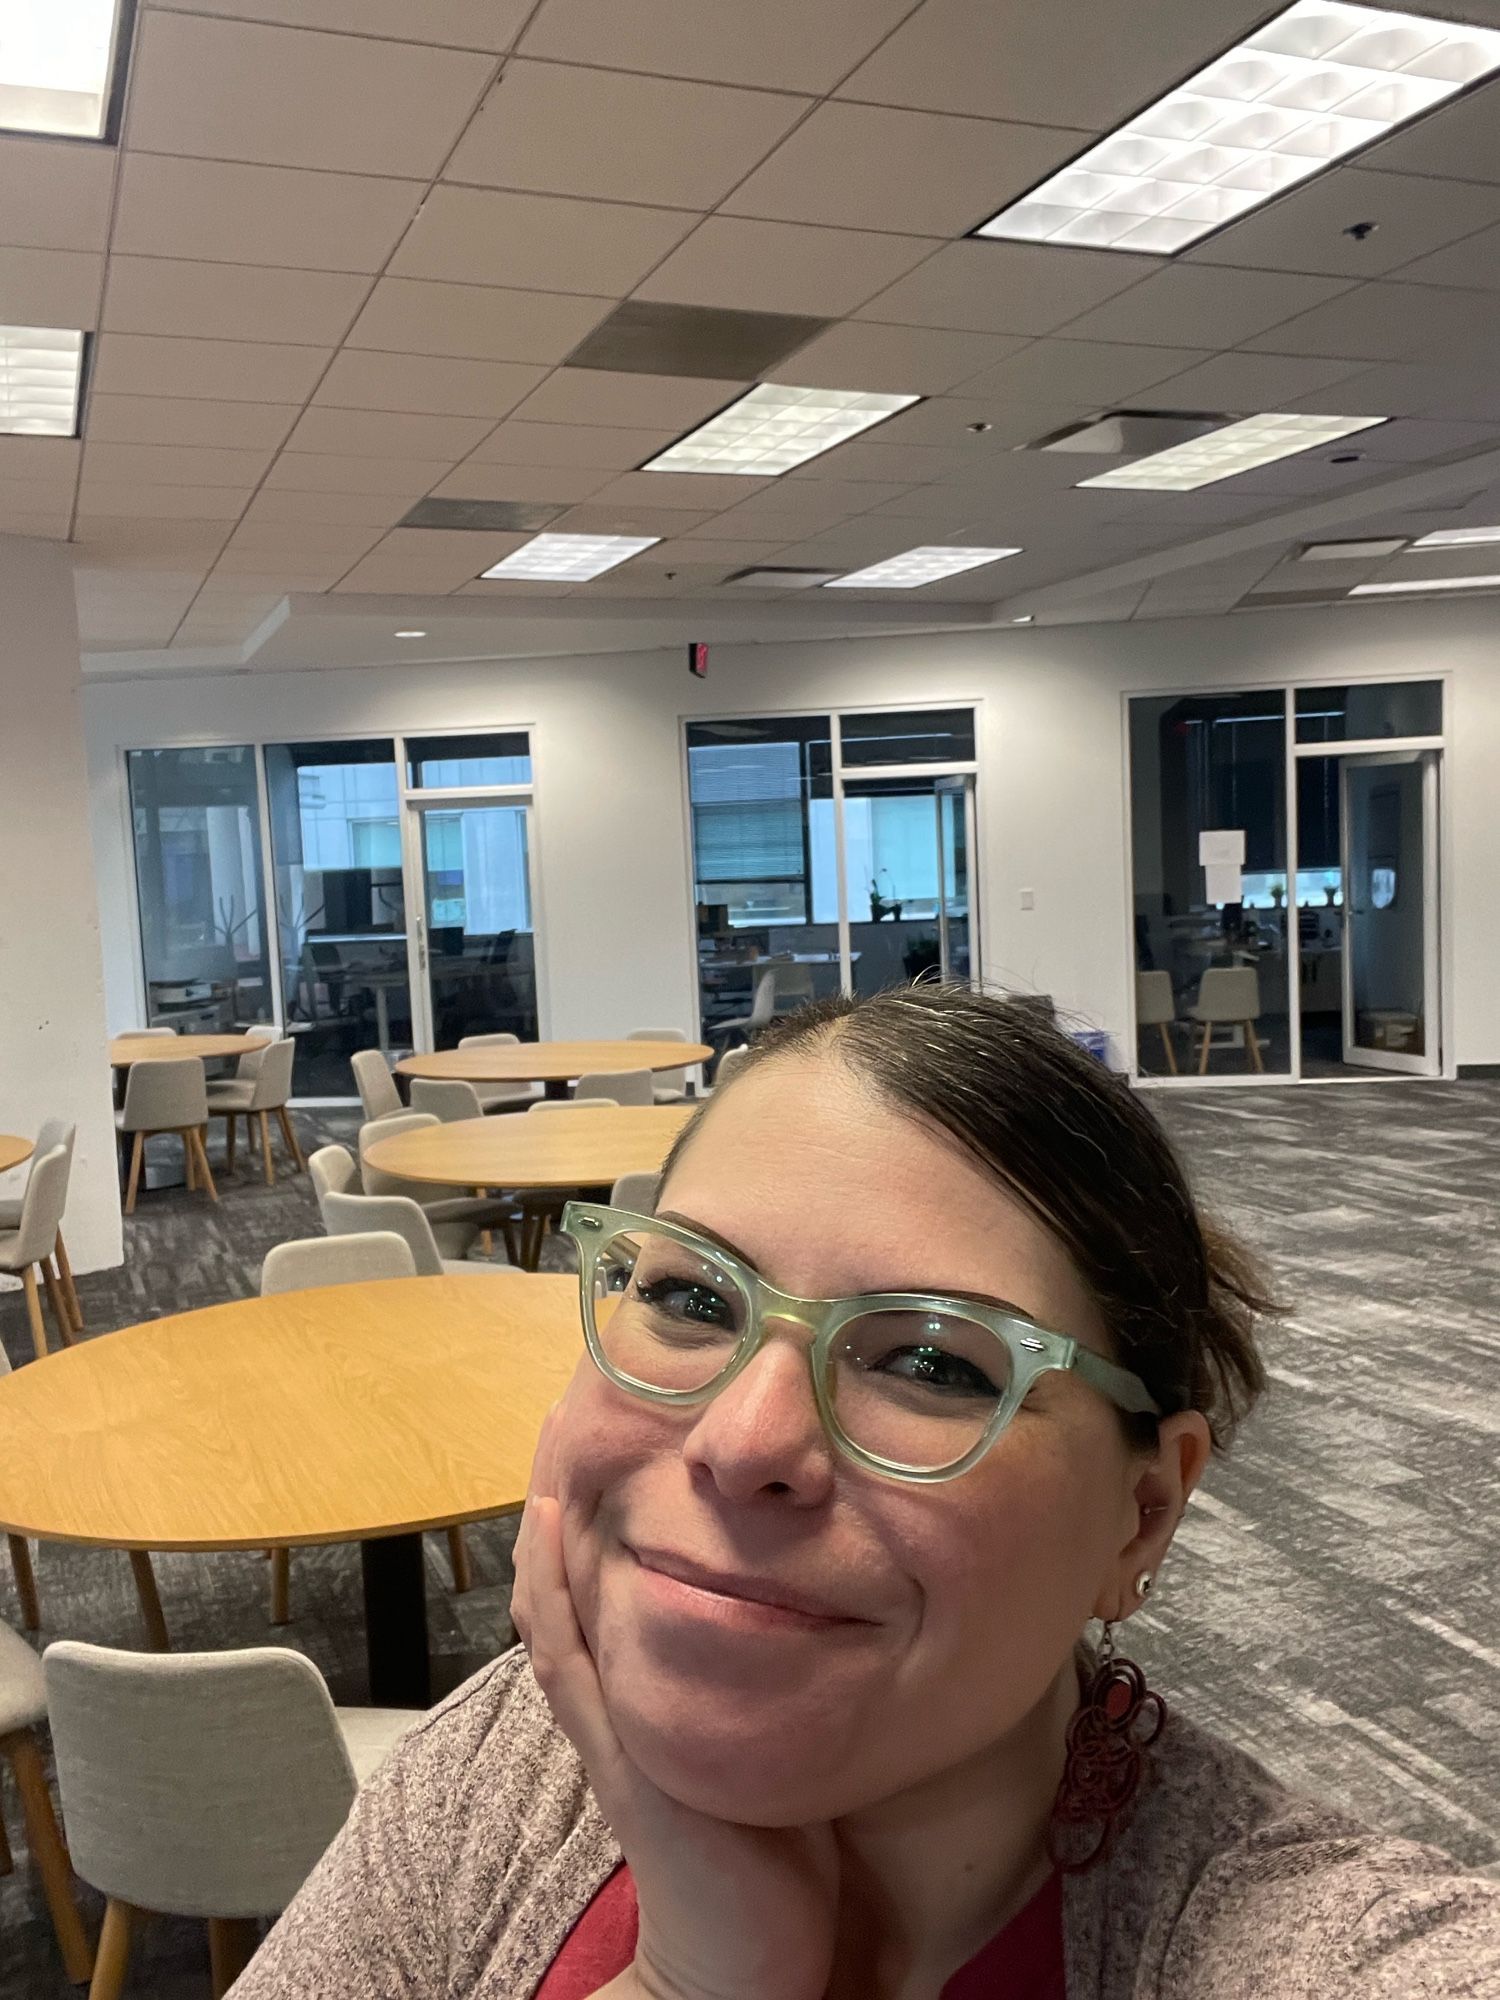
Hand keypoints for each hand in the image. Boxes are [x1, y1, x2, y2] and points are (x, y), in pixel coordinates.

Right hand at [512, 1414, 838, 1999]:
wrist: (739, 1966)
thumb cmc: (770, 1864)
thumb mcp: (771, 1750)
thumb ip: (775, 1689)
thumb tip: (821, 1617)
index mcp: (654, 1706)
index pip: (616, 1603)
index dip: (604, 1532)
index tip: (605, 1455)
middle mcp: (623, 1708)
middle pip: (578, 1597)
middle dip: (570, 1516)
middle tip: (564, 1426)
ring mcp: (614, 1728)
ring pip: (562, 1614)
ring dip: (548, 1537)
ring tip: (548, 1454)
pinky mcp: (619, 1755)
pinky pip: (571, 1661)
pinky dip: (552, 1594)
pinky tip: (545, 1532)